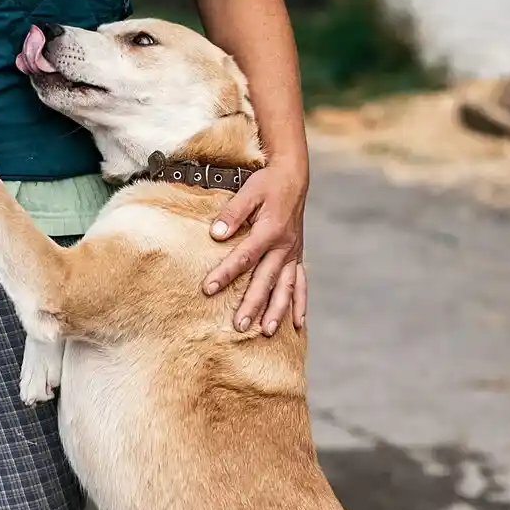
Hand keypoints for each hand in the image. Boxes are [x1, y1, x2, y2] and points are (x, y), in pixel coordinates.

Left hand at [202, 161, 307, 334]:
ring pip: (285, 288)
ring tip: (267, 332)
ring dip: (277, 311)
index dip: (226, 273)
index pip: (244, 257)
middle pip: (266, 280)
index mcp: (270, 231)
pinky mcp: (296, 257)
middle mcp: (284, 247)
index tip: (208, 289)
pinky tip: (297, 324)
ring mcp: (292, 254)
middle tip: (239, 326)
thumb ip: (232, 213)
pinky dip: (299, 304)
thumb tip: (216, 233)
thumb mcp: (249, 191)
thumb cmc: (268, 183)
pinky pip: (300, 284)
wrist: (293, 177)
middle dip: (252, 305)